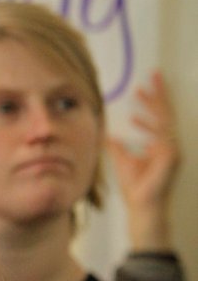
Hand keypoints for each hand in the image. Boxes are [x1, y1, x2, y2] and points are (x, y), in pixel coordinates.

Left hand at [106, 69, 179, 248]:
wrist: (142, 206)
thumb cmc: (135, 186)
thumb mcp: (122, 159)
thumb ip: (117, 145)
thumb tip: (106, 132)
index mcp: (162, 144)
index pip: (160, 117)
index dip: (155, 99)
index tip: (146, 84)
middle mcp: (170, 145)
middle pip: (166, 113)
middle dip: (159, 93)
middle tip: (153, 74)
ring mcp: (172, 151)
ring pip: (165, 120)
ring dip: (152, 105)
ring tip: (140, 91)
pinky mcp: (170, 157)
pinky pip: (161, 137)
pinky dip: (148, 127)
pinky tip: (135, 120)